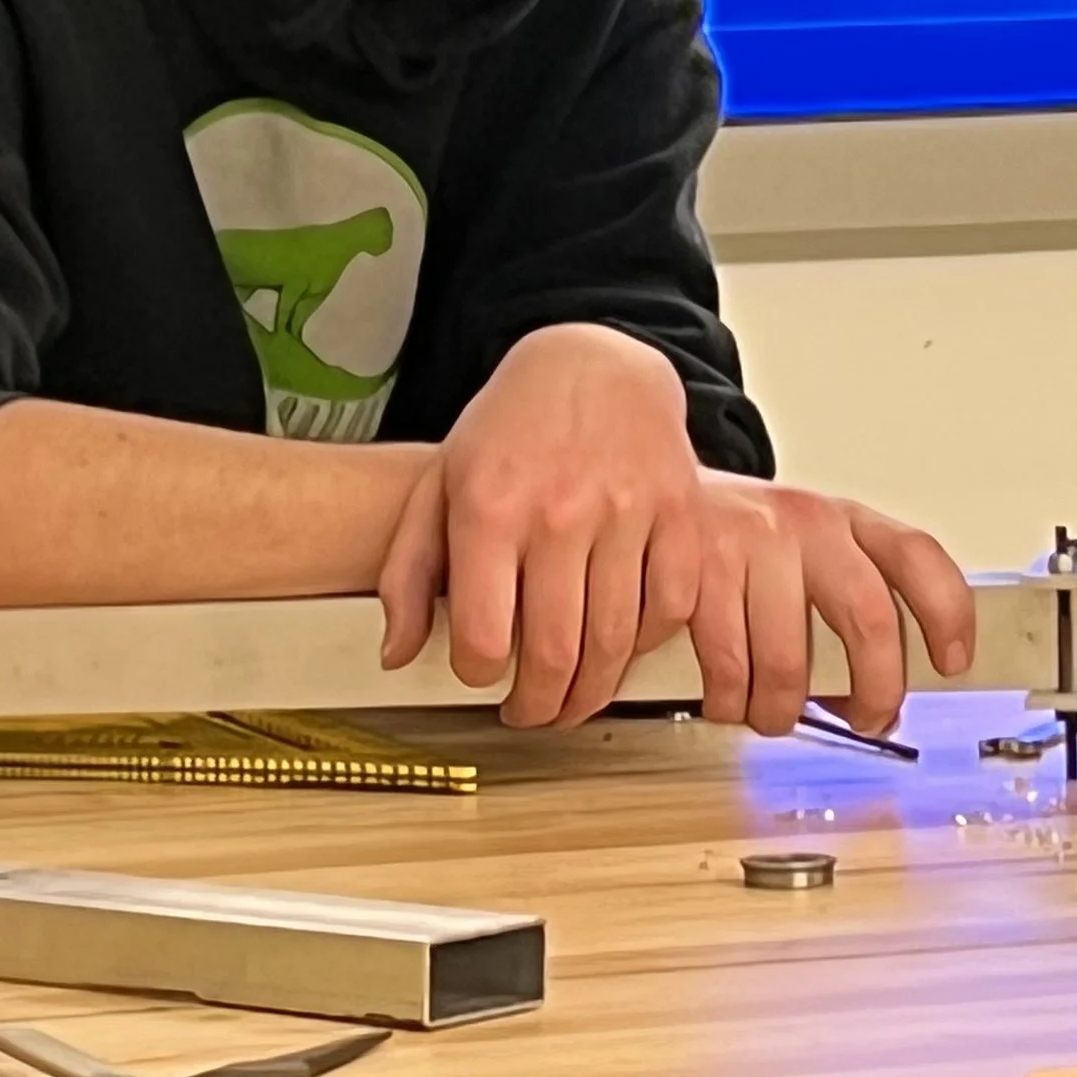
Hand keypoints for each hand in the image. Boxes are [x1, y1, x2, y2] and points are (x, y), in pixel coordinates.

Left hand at [377, 324, 703, 726]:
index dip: (479, 678)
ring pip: (617, 642)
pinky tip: (624, 645)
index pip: (484, 637)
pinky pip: (671, 607)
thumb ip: (409, 572)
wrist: (593, 364)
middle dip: (540, 706)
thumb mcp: (439, 486)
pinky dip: (649, 642)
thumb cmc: (511, 429)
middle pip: (555, 654)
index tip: (482, 678)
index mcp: (489, 508)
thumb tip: (396, 653)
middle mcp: (559, 511)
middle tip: (531, 712)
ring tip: (574, 698)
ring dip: (593, 691)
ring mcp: (627, 511)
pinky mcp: (679, 512)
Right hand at [685, 477, 975, 735]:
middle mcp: (805, 524)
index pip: (917, 556)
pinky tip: (729, 697)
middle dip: (875, 691)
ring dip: (781, 712)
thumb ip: (852, 601)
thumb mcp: (810, 550)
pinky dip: (728, 702)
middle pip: (869, 619)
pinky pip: (725, 667)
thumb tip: (883, 695)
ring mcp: (750, 543)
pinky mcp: (696, 571)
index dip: (947, 614)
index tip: (953, 661)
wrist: (658, 501)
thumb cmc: (742, 541)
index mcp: (844, 520)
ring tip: (774, 714)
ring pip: (786, 662)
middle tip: (867, 719)